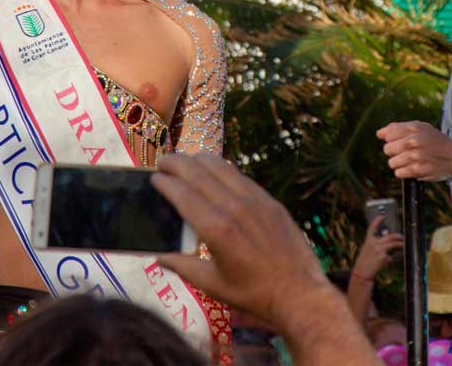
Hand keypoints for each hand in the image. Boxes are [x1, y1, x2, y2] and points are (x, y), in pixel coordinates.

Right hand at [153, 154, 325, 329]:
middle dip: (179, 163)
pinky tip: (215, 168)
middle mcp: (235, 207)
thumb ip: (183, 267)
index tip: (154, 176)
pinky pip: (241, 177)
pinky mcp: (269, 200)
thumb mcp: (212, 284)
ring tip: (186, 159)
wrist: (296, 289)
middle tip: (163, 160)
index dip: (167, 183)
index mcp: (217, 229)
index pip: (185, 196)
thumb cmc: (252, 292)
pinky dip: (223, 168)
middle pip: (201, 175)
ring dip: (201, 161)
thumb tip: (159, 256)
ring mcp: (255, 200)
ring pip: (223, 169)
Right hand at [353, 214, 404, 278]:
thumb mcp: (367, 249)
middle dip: (397, 236)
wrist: (362, 272)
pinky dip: (392, 258)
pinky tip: (389, 261)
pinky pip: (391, 256)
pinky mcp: (384, 257)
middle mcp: (374, 244)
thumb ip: (375, 243)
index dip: (377, 221)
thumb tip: (388, 241)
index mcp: (368, 241)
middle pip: (389, 236)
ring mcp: (379, 250)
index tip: (382, 216)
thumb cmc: (365, 261)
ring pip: (393, 244)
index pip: (372, 228)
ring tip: (403, 245)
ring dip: (400, 244)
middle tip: (401, 237)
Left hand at [376, 121, 451, 180]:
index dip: (391, 139)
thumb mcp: (420, 127)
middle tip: (405, 152)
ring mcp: (415, 156)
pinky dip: (403, 172)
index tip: (399, 142)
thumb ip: (398, 128)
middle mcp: (413, 141)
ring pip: (391, 163)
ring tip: (409, 160)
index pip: (387, 135)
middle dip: (393, 152)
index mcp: (413, 128)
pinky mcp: (417, 170)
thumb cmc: (434, 140)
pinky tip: (412, 167)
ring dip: (398, 163)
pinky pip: (398, 173)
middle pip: (387, 149)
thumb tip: (379, 133)